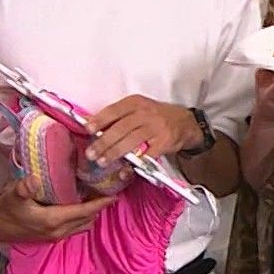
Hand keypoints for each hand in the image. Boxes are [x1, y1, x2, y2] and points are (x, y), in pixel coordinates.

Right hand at [0, 179, 116, 243]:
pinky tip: (80, 206)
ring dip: (91, 213)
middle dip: (99, 207)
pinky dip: (82, 218)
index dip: (100, 204)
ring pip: (82, 225)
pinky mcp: (51, 236)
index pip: (84, 212)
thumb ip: (24, 188)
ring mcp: (56, 235)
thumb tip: (34, 180)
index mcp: (53, 221)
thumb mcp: (13, 195)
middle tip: (108, 191)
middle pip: (87, 219)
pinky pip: (74, 227)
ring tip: (97, 198)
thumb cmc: (5, 209)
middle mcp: (58, 231)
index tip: (115, 195)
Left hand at [85, 95, 201, 164]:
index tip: (88, 129)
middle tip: (91, 153)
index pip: (114, 110)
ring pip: (132, 141)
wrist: (184, 122)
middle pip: (121, 128)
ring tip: (102, 161)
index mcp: (135, 103)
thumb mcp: (137, 109)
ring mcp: (156, 128)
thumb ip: (117, 116)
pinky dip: (134, 165)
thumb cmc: (155, 116)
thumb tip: (92, 126)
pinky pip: (147, 155)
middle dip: (104, 142)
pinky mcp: (165, 142)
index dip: (100, 120)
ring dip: (115, 153)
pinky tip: (124, 170)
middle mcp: (145, 113)